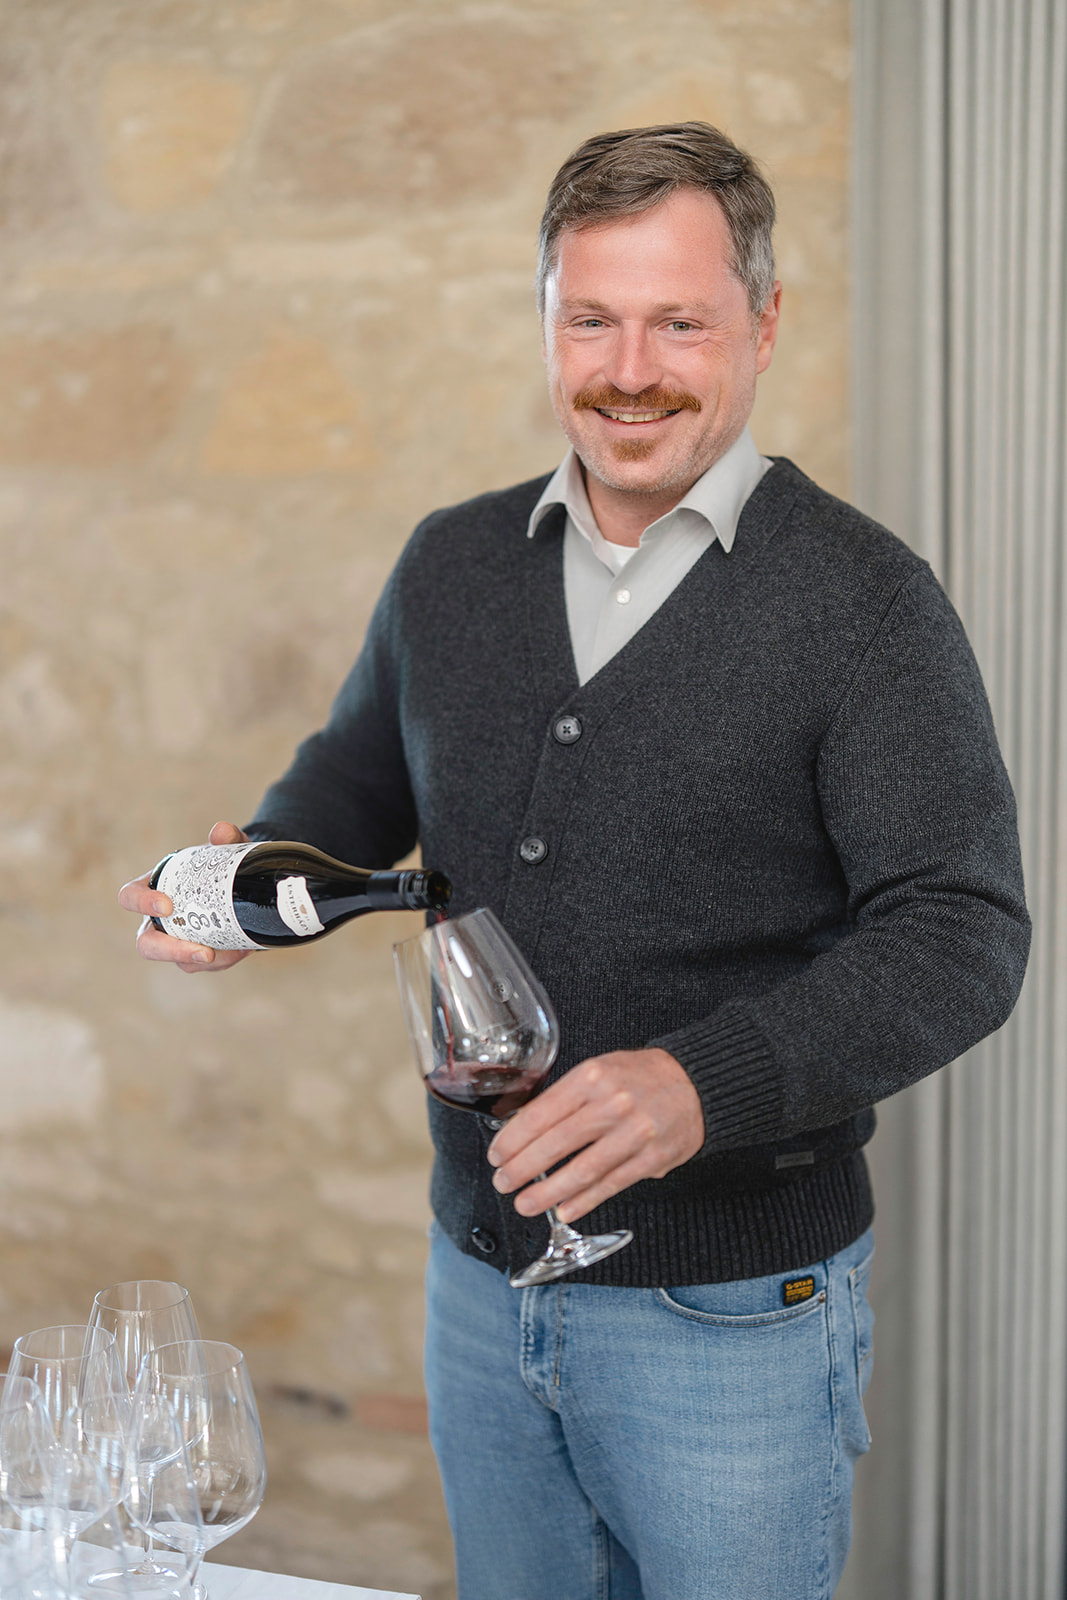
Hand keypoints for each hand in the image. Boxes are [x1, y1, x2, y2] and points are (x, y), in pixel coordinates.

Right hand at [118, 821, 251, 973]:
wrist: (243, 883)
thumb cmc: (219, 864)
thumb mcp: (225, 849)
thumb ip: (226, 838)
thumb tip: (222, 832)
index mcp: (153, 888)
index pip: (130, 897)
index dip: (141, 903)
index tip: (167, 905)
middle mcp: (158, 920)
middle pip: (146, 944)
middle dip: (169, 950)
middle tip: (202, 950)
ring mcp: (177, 940)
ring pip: (176, 961)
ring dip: (200, 960)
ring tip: (225, 952)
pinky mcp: (197, 955)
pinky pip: (202, 965)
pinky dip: (223, 959)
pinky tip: (240, 948)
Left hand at [487, 1047, 704, 1223]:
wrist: (695, 1084)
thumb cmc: (640, 1077)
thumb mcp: (599, 1069)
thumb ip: (567, 1097)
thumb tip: (525, 1129)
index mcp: (592, 1077)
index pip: (541, 1113)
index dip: (513, 1139)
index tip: (497, 1154)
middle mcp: (612, 1104)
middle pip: (556, 1144)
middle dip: (522, 1168)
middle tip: (503, 1182)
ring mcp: (634, 1133)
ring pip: (581, 1170)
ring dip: (547, 1192)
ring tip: (525, 1203)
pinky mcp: (652, 1158)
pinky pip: (610, 1184)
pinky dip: (584, 1200)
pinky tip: (564, 1209)